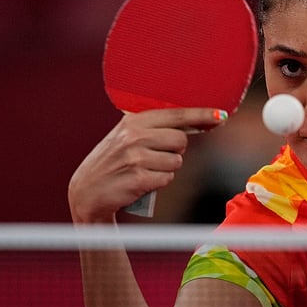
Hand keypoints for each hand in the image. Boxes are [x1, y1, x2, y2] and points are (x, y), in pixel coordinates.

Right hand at [68, 107, 225, 223]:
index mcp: (134, 121)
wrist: (86, 191)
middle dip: (175, 151)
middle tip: (155, 156)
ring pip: (176, 162)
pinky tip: (141, 182)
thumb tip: (198, 124)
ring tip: (144, 170)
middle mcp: (135, 136)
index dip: (201, 115)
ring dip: (166, 169)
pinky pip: (167, 179)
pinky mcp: (138, 179)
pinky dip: (159, 183)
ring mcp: (136, 158)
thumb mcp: (128, 136)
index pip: (177, 115)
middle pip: (181, 140)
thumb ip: (155, 128)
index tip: (220, 115)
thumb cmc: (113, 162)